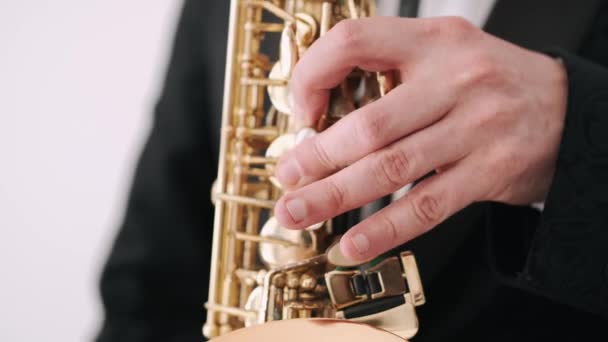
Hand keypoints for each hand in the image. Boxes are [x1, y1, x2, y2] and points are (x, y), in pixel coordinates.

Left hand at [273, 17, 566, 261]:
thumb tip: (321, 114)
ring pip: (390, 168)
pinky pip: (427, 206)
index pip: (355, 42)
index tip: (301, 112)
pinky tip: (355, 243)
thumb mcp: (443, 54)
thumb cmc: (491, 83)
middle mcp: (454, 80)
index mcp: (433, 41)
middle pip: (368, 124)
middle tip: (287, 180)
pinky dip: (385, 229)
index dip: (314, 75)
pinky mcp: (489, 172)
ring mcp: (475, 128)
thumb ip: (389, 72)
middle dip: (316, 158)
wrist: (567, 110)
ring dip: (336, 196)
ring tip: (299, 213)